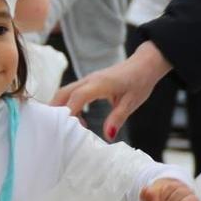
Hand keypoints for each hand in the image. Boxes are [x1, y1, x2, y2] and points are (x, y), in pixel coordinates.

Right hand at [52, 41, 171, 140]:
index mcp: (100, 84)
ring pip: (65, 93)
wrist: (144, 64)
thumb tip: (108, 136)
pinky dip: (70, 106)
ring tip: (71, 129)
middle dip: (56, 112)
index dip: (69, 112)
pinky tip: (80, 120)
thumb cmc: (140, 81)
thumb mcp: (131, 102)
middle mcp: (89, 80)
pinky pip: (73, 93)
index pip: (77, 97)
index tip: (65, 129)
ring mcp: (88, 80)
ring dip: (62, 109)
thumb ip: (117, 118)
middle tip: (56, 131)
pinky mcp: (89, 82)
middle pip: (63, 93)